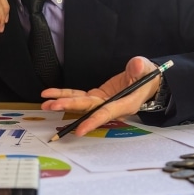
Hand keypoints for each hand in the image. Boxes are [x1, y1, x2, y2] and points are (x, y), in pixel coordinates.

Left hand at [41, 56, 159, 135]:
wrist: (144, 81)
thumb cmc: (147, 77)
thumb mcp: (146, 70)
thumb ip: (140, 68)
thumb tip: (136, 65)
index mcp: (125, 104)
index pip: (107, 112)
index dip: (93, 121)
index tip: (79, 130)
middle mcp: (110, 106)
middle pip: (88, 108)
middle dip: (70, 107)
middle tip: (53, 106)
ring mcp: (101, 102)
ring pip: (80, 104)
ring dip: (62, 103)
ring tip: (46, 103)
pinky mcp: (95, 97)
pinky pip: (78, 96)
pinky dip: (64, 95)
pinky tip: (50, 95)